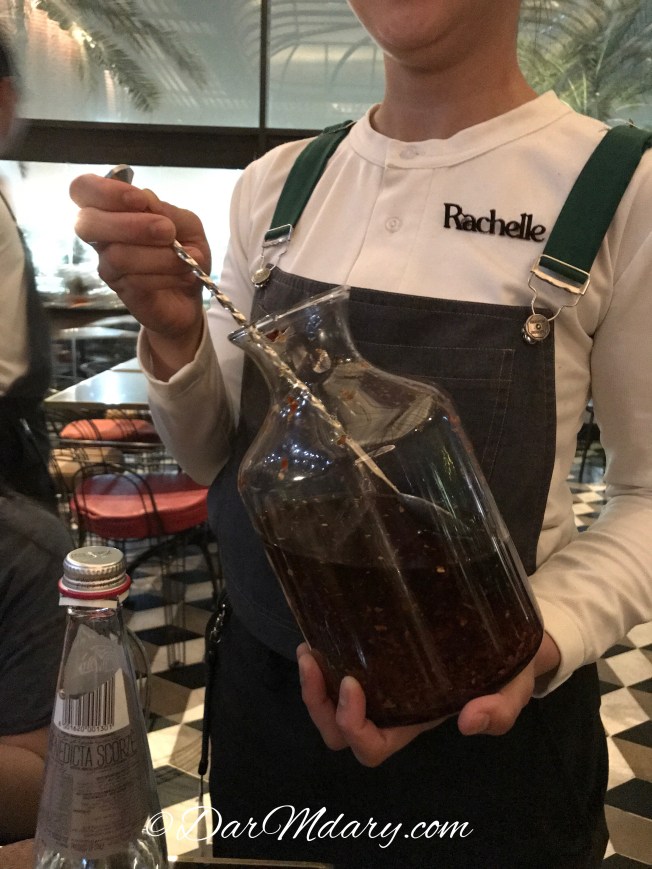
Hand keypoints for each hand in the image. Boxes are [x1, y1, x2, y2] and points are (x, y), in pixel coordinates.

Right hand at [70, 173, 210, 374]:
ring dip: (160, 255)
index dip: (103, 191)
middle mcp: (103, 236)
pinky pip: (134, 280)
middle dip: (129, 224)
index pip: (82, 189)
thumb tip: (145, 198)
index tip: (139, 200)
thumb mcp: (187, 225)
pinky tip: (185, 275)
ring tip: (187, 258)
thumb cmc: (185, 252)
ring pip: (116, 255)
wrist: (192, 295)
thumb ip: (168, 210)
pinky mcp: (120, 290)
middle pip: (86, 223)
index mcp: (113, 209)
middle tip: (167, 231)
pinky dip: (166, 275)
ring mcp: (108, 264)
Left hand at [297, 632, 559, 766]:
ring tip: (308, 647)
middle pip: (337, 731)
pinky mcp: (375, 650)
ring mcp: (378, 679)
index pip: (372, 746)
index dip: (353, 726)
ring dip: (312, 681)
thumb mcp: (512, 690)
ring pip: (328, 702)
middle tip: (313, 662)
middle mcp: (389, 706)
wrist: (510, 635)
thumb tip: (468, 723)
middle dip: (318, 705)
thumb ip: (499, 711)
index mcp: (414, 721)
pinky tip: (320, 629)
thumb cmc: (508, 669)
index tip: (352, 684)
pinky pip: (335, 664)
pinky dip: (322, 654)